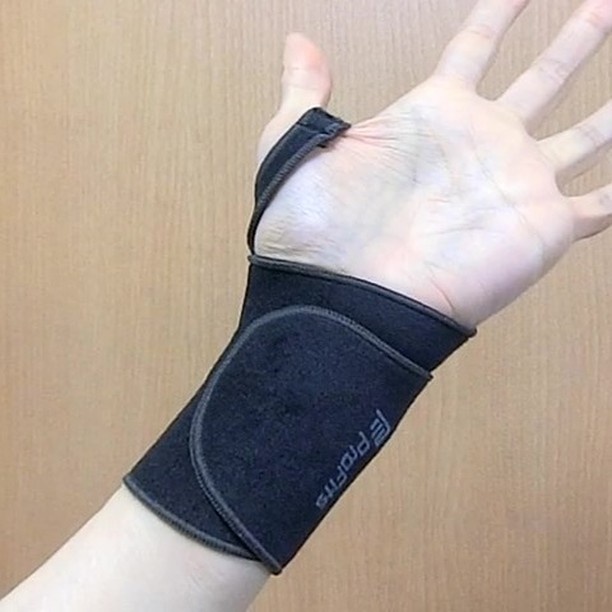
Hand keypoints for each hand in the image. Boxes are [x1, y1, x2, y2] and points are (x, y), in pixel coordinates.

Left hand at [254, 0, 610, 328]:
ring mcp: (516, 186)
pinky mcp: (541, 230)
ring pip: (584, 138)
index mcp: (433, 116)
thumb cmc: (314, 229)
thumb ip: (305, 91)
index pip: (476, 47)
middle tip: (603, 8)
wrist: (341, 296)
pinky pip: (600, 206)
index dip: (501, 13)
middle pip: (542, 81)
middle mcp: (482, 144)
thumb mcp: (293, 145)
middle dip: (574, 44)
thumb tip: (298, 41)